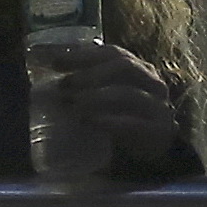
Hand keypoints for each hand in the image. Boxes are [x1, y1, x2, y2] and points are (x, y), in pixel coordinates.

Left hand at [52, 39, 182, 166]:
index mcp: (138, 68)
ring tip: (73, 104)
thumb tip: (46, 78)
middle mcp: (152, 82)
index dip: (84, 55)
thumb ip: (86, 86)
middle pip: (124, 66)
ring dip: (96, 97)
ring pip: (129, 93)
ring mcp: (159, 106)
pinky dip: (110, 121)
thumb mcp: (106, 98)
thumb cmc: (124, 120)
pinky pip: (134, 123)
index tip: (56, 63)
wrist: (153, 154)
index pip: (112, 53)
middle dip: (90, 73)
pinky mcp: (160, 130)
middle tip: (64, 85)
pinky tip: (90, 122)